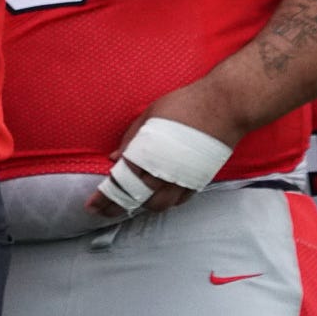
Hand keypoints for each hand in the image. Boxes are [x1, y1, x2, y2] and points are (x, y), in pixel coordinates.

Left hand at [85, 82, 239, 217]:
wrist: (224, 106)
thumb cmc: (185, 105)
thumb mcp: (150, 115)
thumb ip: (131, 139)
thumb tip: (115, 158)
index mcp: (147, 154)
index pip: (120, 182)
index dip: (104, 197)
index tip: (92, 206)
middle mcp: (164, 171)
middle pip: (136, 199)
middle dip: (117, 207)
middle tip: (104, 210)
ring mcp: (183, 179)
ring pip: (159, 205)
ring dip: (141, 206)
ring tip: (130, 203)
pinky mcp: (200, 180)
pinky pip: (180, 201)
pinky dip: (166, 202)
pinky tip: (158, 197)